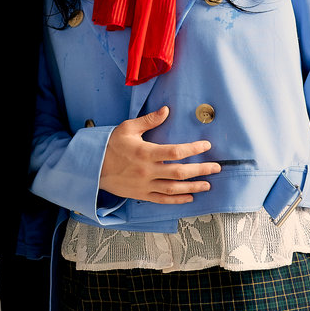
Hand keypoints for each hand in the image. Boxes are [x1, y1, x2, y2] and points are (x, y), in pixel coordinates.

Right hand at [98, 105, 220, 203]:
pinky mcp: (141, 194)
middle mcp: (147, 170)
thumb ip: (149, 120)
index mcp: (145, 152)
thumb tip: (166, 110)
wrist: (92, 167)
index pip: (175, 152)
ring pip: (174, 189)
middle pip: (180, 172)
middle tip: (216, 167)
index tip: (206, 145)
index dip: (193, 149)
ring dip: (193, 187)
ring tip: (207, 184)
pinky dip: (178, 200)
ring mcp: (145, 185)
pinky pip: (163, 200)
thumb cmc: (110, 145)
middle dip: (201, 170)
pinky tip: (190, 197)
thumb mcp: (127, 128)